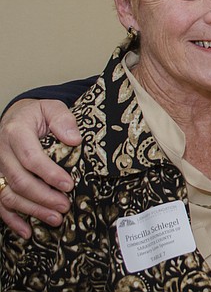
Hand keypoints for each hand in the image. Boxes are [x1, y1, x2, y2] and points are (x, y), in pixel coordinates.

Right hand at [0, 98, 79, 237]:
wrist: (16, 116)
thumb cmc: (38, 114)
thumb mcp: (52, 108)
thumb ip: (63, 120)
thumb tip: (74, 139)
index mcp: (15, 133)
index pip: (31, 158)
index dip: (50, 174)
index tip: (69, 185)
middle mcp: (1, 152)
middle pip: (20, 180)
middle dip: (44, 197)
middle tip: (65, 206)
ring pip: (9, 195)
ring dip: (32, 210)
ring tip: (55, 219)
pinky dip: (11, 220)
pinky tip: (27, 232)